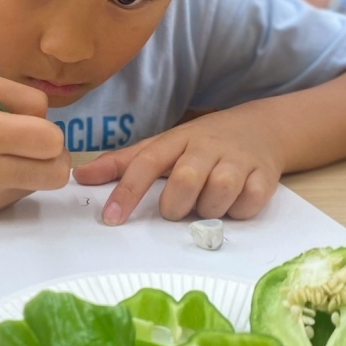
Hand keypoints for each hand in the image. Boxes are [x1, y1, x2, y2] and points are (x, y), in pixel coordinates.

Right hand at [0, 76, 70, 212]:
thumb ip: (23, 98)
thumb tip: (50, 124)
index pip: (50, 143)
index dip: (50, 132)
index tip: (33, 126)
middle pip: (57, 175)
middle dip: (56, 157)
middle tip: (36, 144)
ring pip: (40, 184)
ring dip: (34, 168)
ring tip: (2, 153)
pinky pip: (20, 194)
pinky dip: (14, 179)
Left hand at [73, 109, 283, 224]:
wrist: (261, 128)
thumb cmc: (201, 144)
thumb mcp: (163, 146)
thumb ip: (123, 164)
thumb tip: (80, 177)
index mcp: (177, 139)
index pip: (146, 162)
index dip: (126, 191)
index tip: (110, 218)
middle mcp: (207, 147)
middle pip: (186, 180)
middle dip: (175, 204)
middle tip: (175, 209)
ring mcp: (238, 160)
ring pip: (220, 192)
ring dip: (208, 209)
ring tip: (206, 206)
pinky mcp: (264, 177)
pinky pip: (249, 202)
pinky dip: (238, 211)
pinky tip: (233, 204)